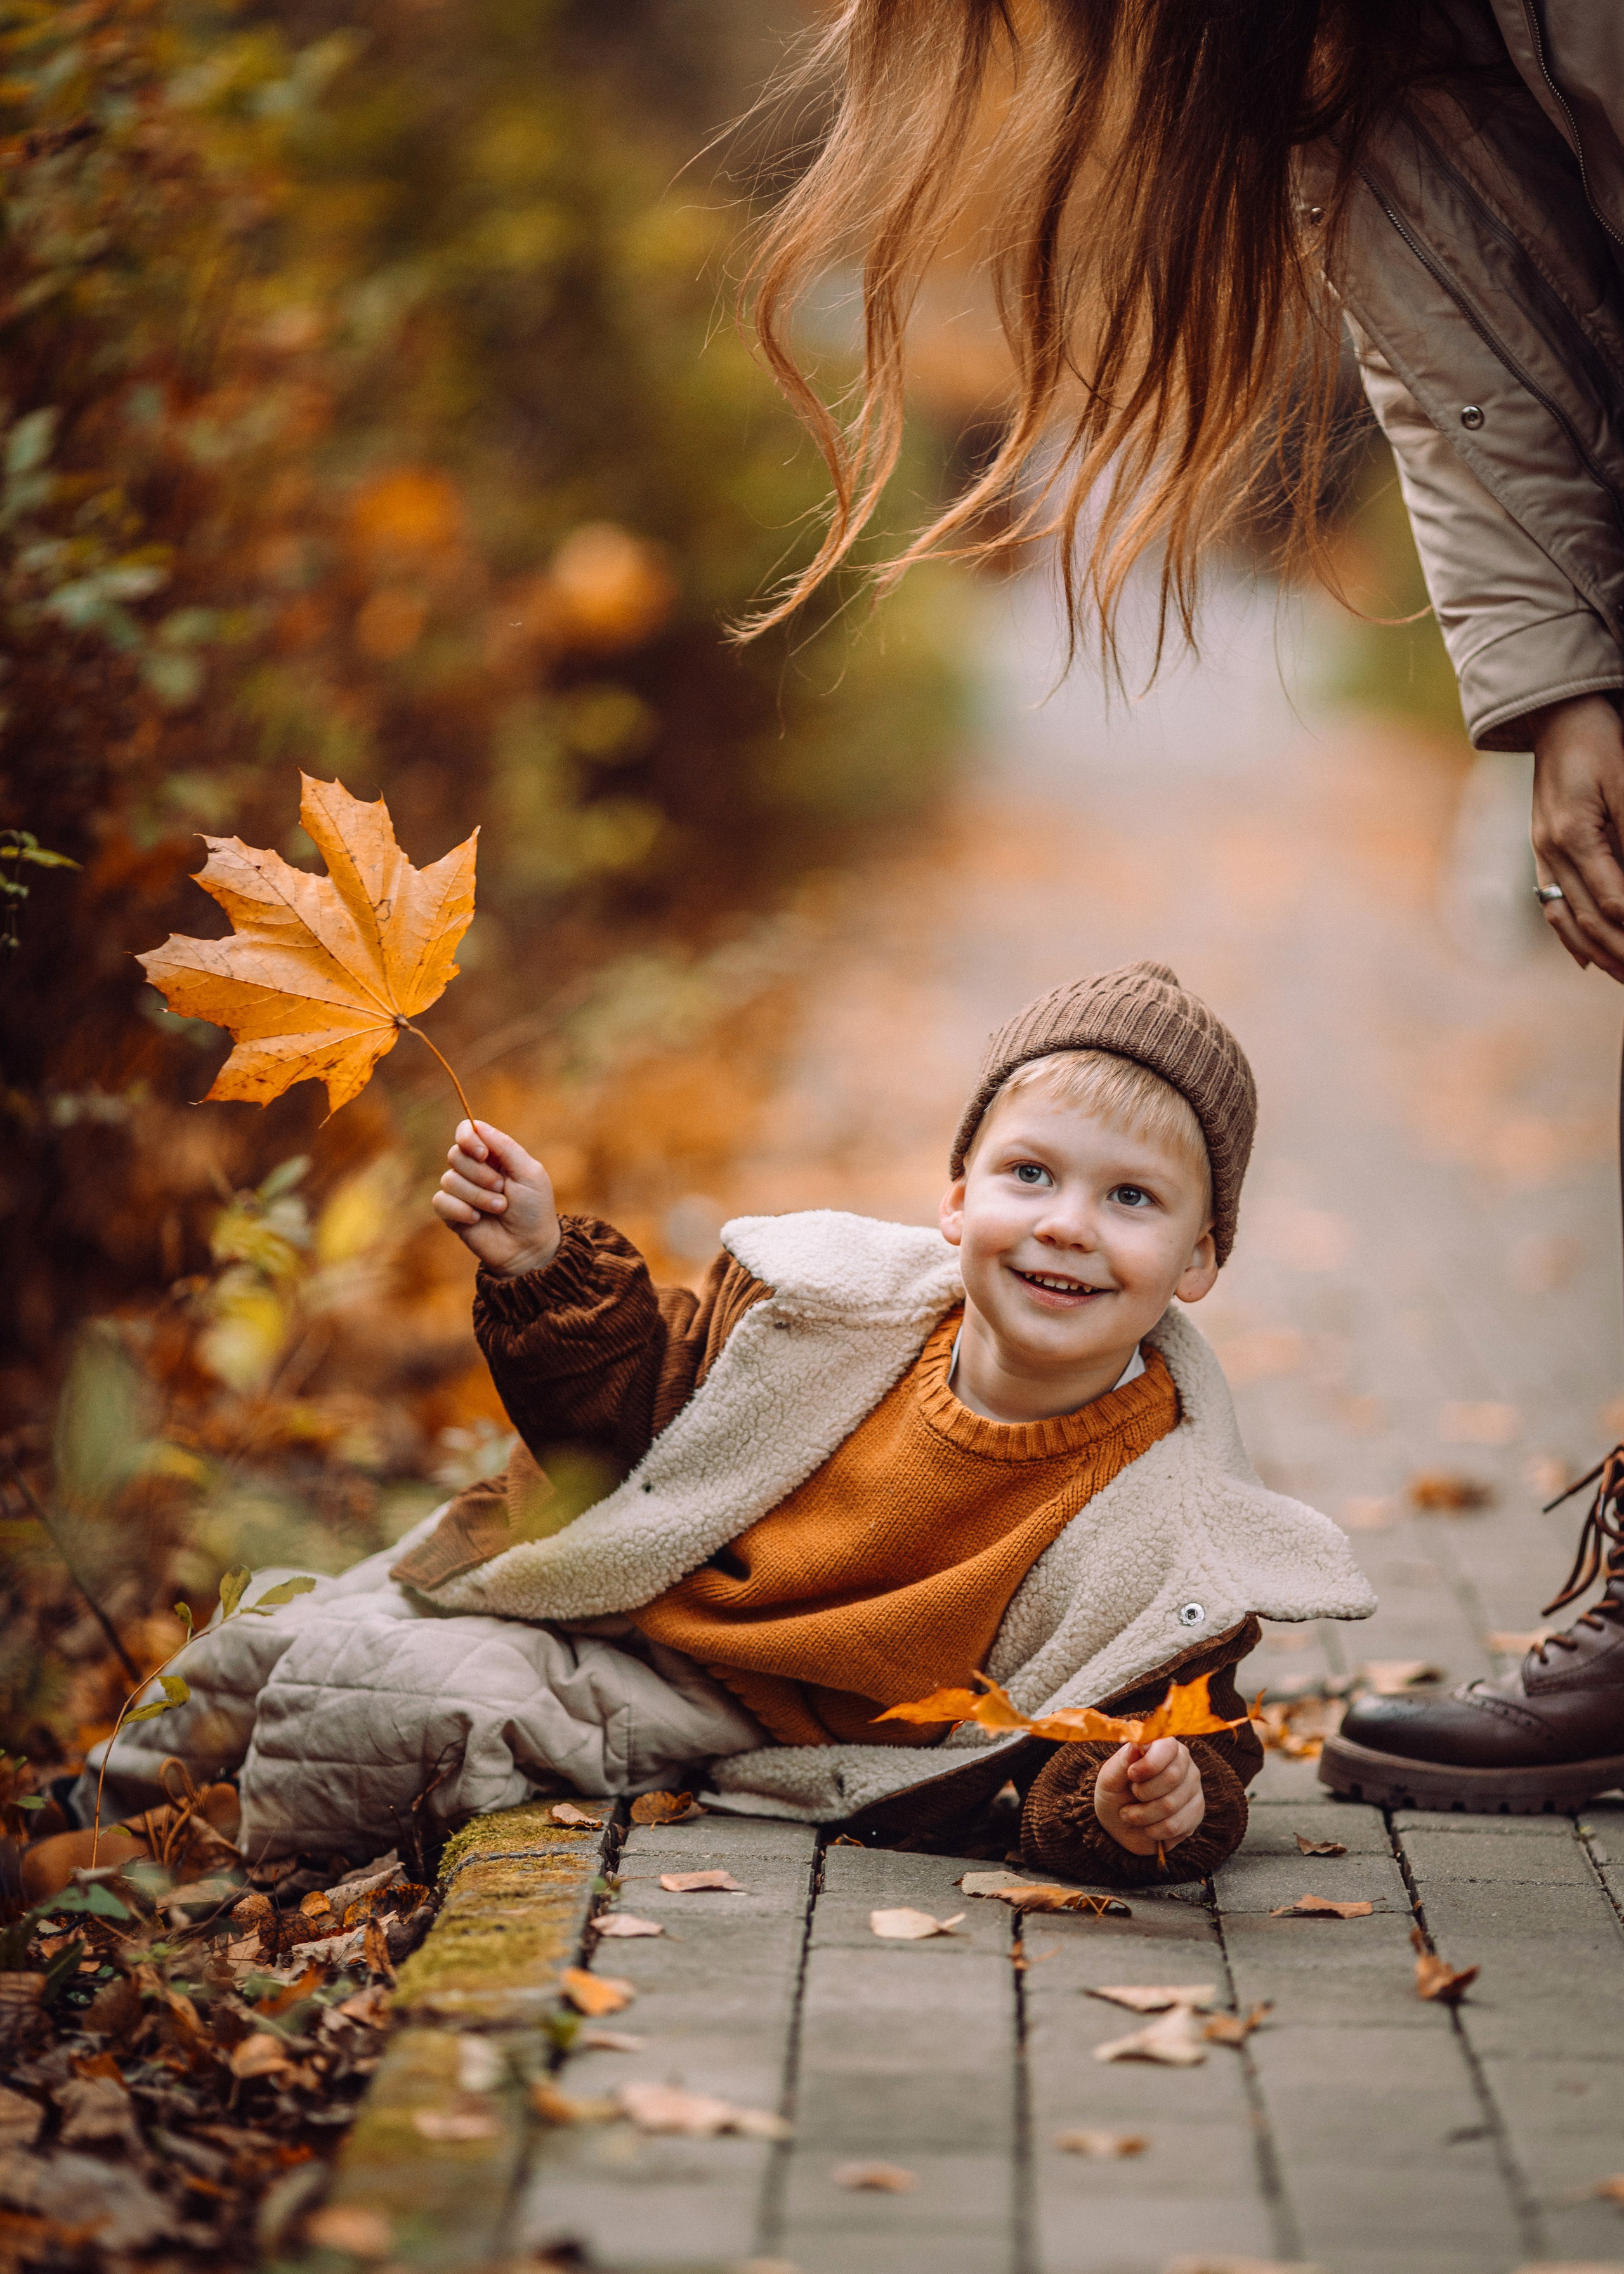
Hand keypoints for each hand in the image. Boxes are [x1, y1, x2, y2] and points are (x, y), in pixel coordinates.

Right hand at [431, 1119, 559, 1277]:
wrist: (529, 1248)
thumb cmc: (534, 1210)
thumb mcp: (530, 1173)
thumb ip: (505, 1147)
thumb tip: (476, 1124)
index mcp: (493, 1155)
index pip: (467, 1132)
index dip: (468, 1138)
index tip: (483, 1154)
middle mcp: (474, 1170)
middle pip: (455, 1155)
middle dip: (480, 1174)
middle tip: (501, 1188)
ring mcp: (461, 1191)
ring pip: (449, 1179)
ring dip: (477, 1195)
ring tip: (499, 1208)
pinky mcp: (451, 1213)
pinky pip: (440, 1201)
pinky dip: (461, 1210)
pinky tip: (477, 1220)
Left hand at [1093, 1737, 1204, 1856]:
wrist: (1120, 1825)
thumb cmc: (1115, 1794)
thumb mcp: (1110, 1778)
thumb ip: (1122, 1762)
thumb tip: (1136, 1745)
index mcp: (1164, 1747)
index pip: (1168, 1747)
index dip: (1149, 1763)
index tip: (1131, 1774)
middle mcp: (1184, 1764)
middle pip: (1172, 1777)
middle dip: (1143, 1792)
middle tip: (1131, 1794)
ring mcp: (1193, 1789)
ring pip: (1171, 1804)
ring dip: (1142, 1815)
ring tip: (1131, 1813)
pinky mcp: (1196, 1814)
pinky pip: (1176, 1825)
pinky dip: (1154, 1830)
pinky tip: (1147, 1826)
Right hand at [1530, 693, 1623, 981]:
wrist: (1558, 716)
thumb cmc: (1600, 742)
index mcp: (1572, 836)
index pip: (1613, 900)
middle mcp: (1550, 852)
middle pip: (1588, 919)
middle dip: (1620, 953)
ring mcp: (1542, 852)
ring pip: (1567, 919)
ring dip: (1597, 952)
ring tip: (1621, 976)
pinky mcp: (1542, 849)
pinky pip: (1552, 903)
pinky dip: (1570, 935)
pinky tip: (1585, 957)